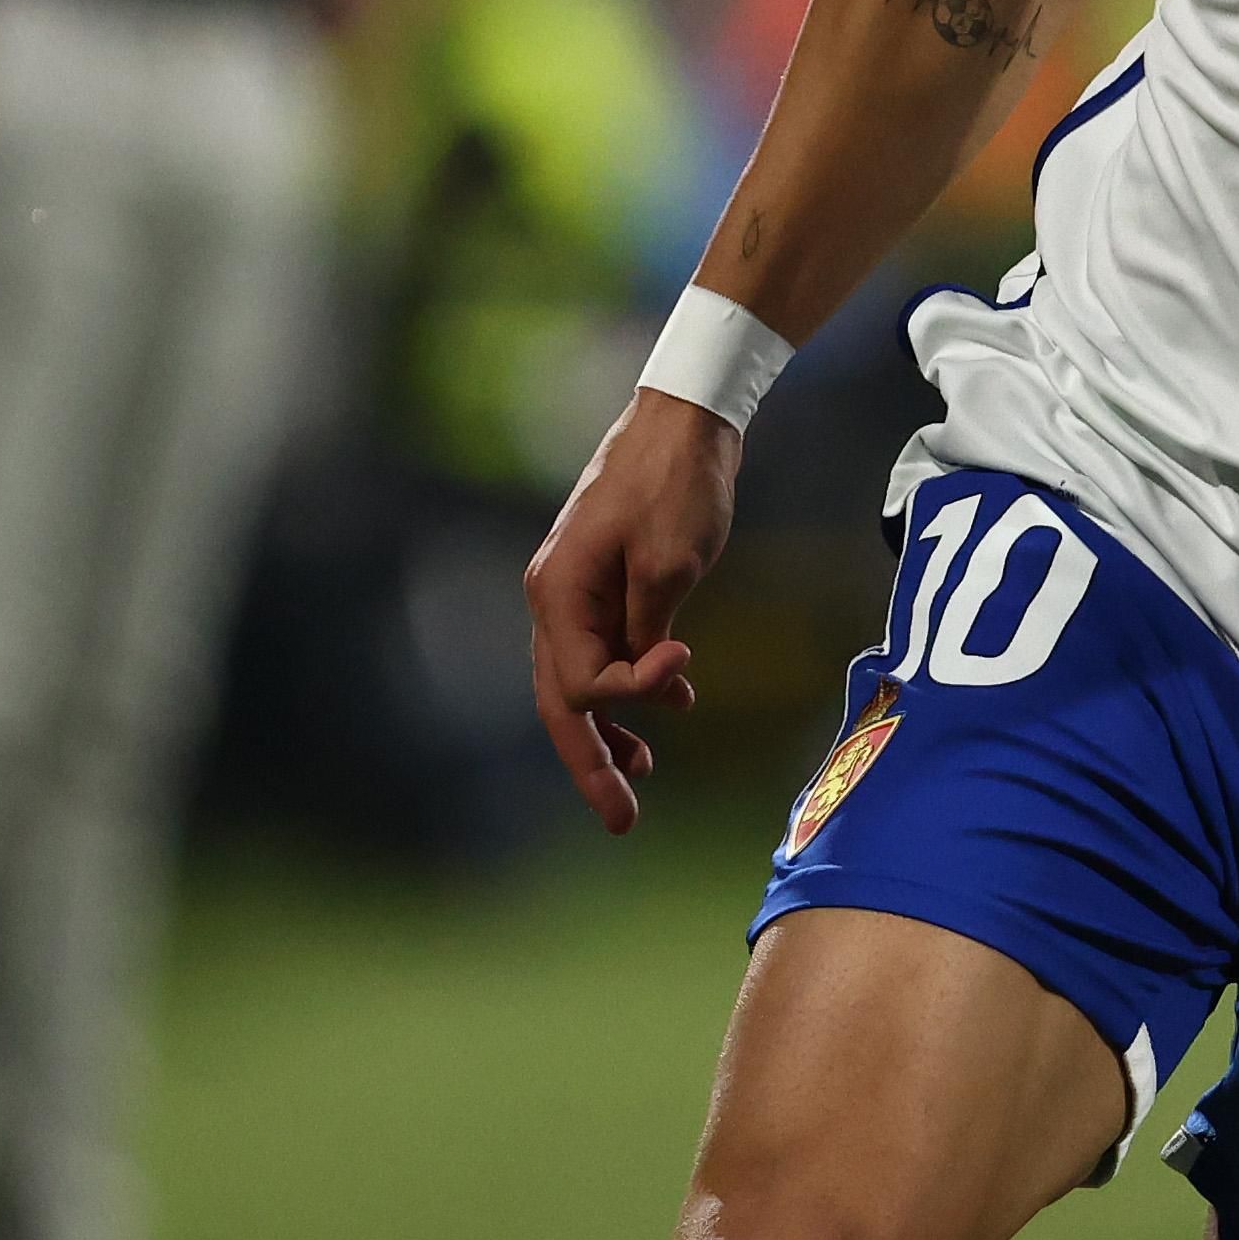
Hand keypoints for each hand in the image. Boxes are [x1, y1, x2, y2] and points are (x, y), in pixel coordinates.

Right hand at [521, 389, 741, 833]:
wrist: (685, 419)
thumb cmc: (677, 482)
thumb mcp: (672, 561)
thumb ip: (650, 631)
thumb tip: (646, 680)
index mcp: (558, 591)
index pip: (578, 682)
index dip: (629, 696)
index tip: (684, 671)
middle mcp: (553, 597)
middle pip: (561, 701)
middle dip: (591, 762)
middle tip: (622, 820)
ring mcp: (574, 590)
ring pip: (580, 681)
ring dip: (611, 730)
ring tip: (641, 777)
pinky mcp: (602, 583)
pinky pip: (604, 650)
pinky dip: (632, 684)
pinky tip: (673, 704)